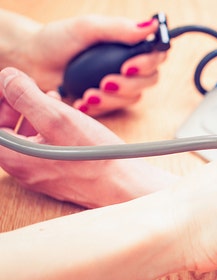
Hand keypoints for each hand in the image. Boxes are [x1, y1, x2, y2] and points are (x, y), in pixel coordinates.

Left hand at [0, 67, 175, 207]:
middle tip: (33, 88)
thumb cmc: (95, 157)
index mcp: (14, 156)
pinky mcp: (59, 174)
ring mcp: (40, 173)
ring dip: (32, 113)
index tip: (14, 82)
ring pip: (23, 137)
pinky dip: (48, 128)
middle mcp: (22, 168)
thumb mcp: (58, 118)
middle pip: (4, 130)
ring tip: (52, 99)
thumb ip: (25, 95)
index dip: (1, 98)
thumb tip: (7, 78)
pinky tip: (67, 119)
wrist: (126, 185)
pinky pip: (42, 147)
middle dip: (14, 104)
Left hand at [10, 13, 166, 115]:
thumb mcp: (87, 28)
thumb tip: (151, 25)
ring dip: (112, 98)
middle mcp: (128, 64)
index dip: (149, 63)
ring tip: (88, 94)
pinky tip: (82, 102)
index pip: (157, 54)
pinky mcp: (107, 101)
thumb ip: (119, 28)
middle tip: (106, 82)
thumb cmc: (57, 40)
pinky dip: (98, 108)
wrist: (32, 61)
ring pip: (133, 97)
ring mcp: (119, 84)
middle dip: (130, 85)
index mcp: (129, 43)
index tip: (129, 66)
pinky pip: (114, 110)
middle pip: (150, 80)